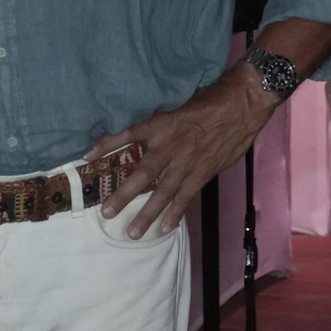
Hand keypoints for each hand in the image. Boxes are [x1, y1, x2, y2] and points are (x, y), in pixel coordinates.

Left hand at [98, 68, 273, 241]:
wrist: (242, 104)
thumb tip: (145, 127)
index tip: (88, 156)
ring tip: (133, 232)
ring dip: (147, 213)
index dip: (108, 144)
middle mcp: (170, 146)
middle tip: (106, 212)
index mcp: (162, 124)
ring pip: (163, 192)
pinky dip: (176, 213)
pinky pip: (186, 196)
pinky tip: (165, 228)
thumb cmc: (211, 99)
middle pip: (141, 174)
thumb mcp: (180, 101)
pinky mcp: (203, 173)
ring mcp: (187, 163)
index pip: (129, 134)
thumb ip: (162, 119)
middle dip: (123, 194)